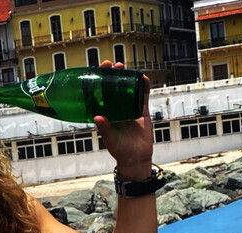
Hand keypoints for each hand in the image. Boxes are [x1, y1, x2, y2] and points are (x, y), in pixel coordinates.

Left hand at [94, 61, 152, 181]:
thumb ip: (105, 129)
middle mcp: (117, 108)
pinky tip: (144, 77)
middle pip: (114, 87)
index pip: (101, 94)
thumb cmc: (120, 151)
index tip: (99, 71)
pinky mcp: (141, 112)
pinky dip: (144, 87)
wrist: (136, 159)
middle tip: (112, 65)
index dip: (100, 82)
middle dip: (113, 75)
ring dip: (127, 77)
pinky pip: (143, 96)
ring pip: (128, 89)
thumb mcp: (110, 140)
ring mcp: (130, 109)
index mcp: (107, 113)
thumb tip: (97, 117)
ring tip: (124, 67)